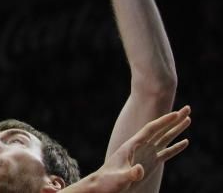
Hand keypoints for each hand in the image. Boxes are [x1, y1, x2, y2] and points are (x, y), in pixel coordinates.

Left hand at [68, 106, 189, 192]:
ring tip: (188, 119)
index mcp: (133, 145)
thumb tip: (140, 169)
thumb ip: (130, 173)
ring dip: (176, 129)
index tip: (175, 113)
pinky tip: (185, 142)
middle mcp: (142, 146)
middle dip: (174, 119)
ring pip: (165, 138)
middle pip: (161, 129)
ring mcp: (147, 154)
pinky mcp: (151, 163)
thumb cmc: (109, 181)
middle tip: (187, 108)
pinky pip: (166, 152)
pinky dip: (176, 147)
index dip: (163, 121)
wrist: (105, 185)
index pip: (151, 129)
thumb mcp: (119, 178)